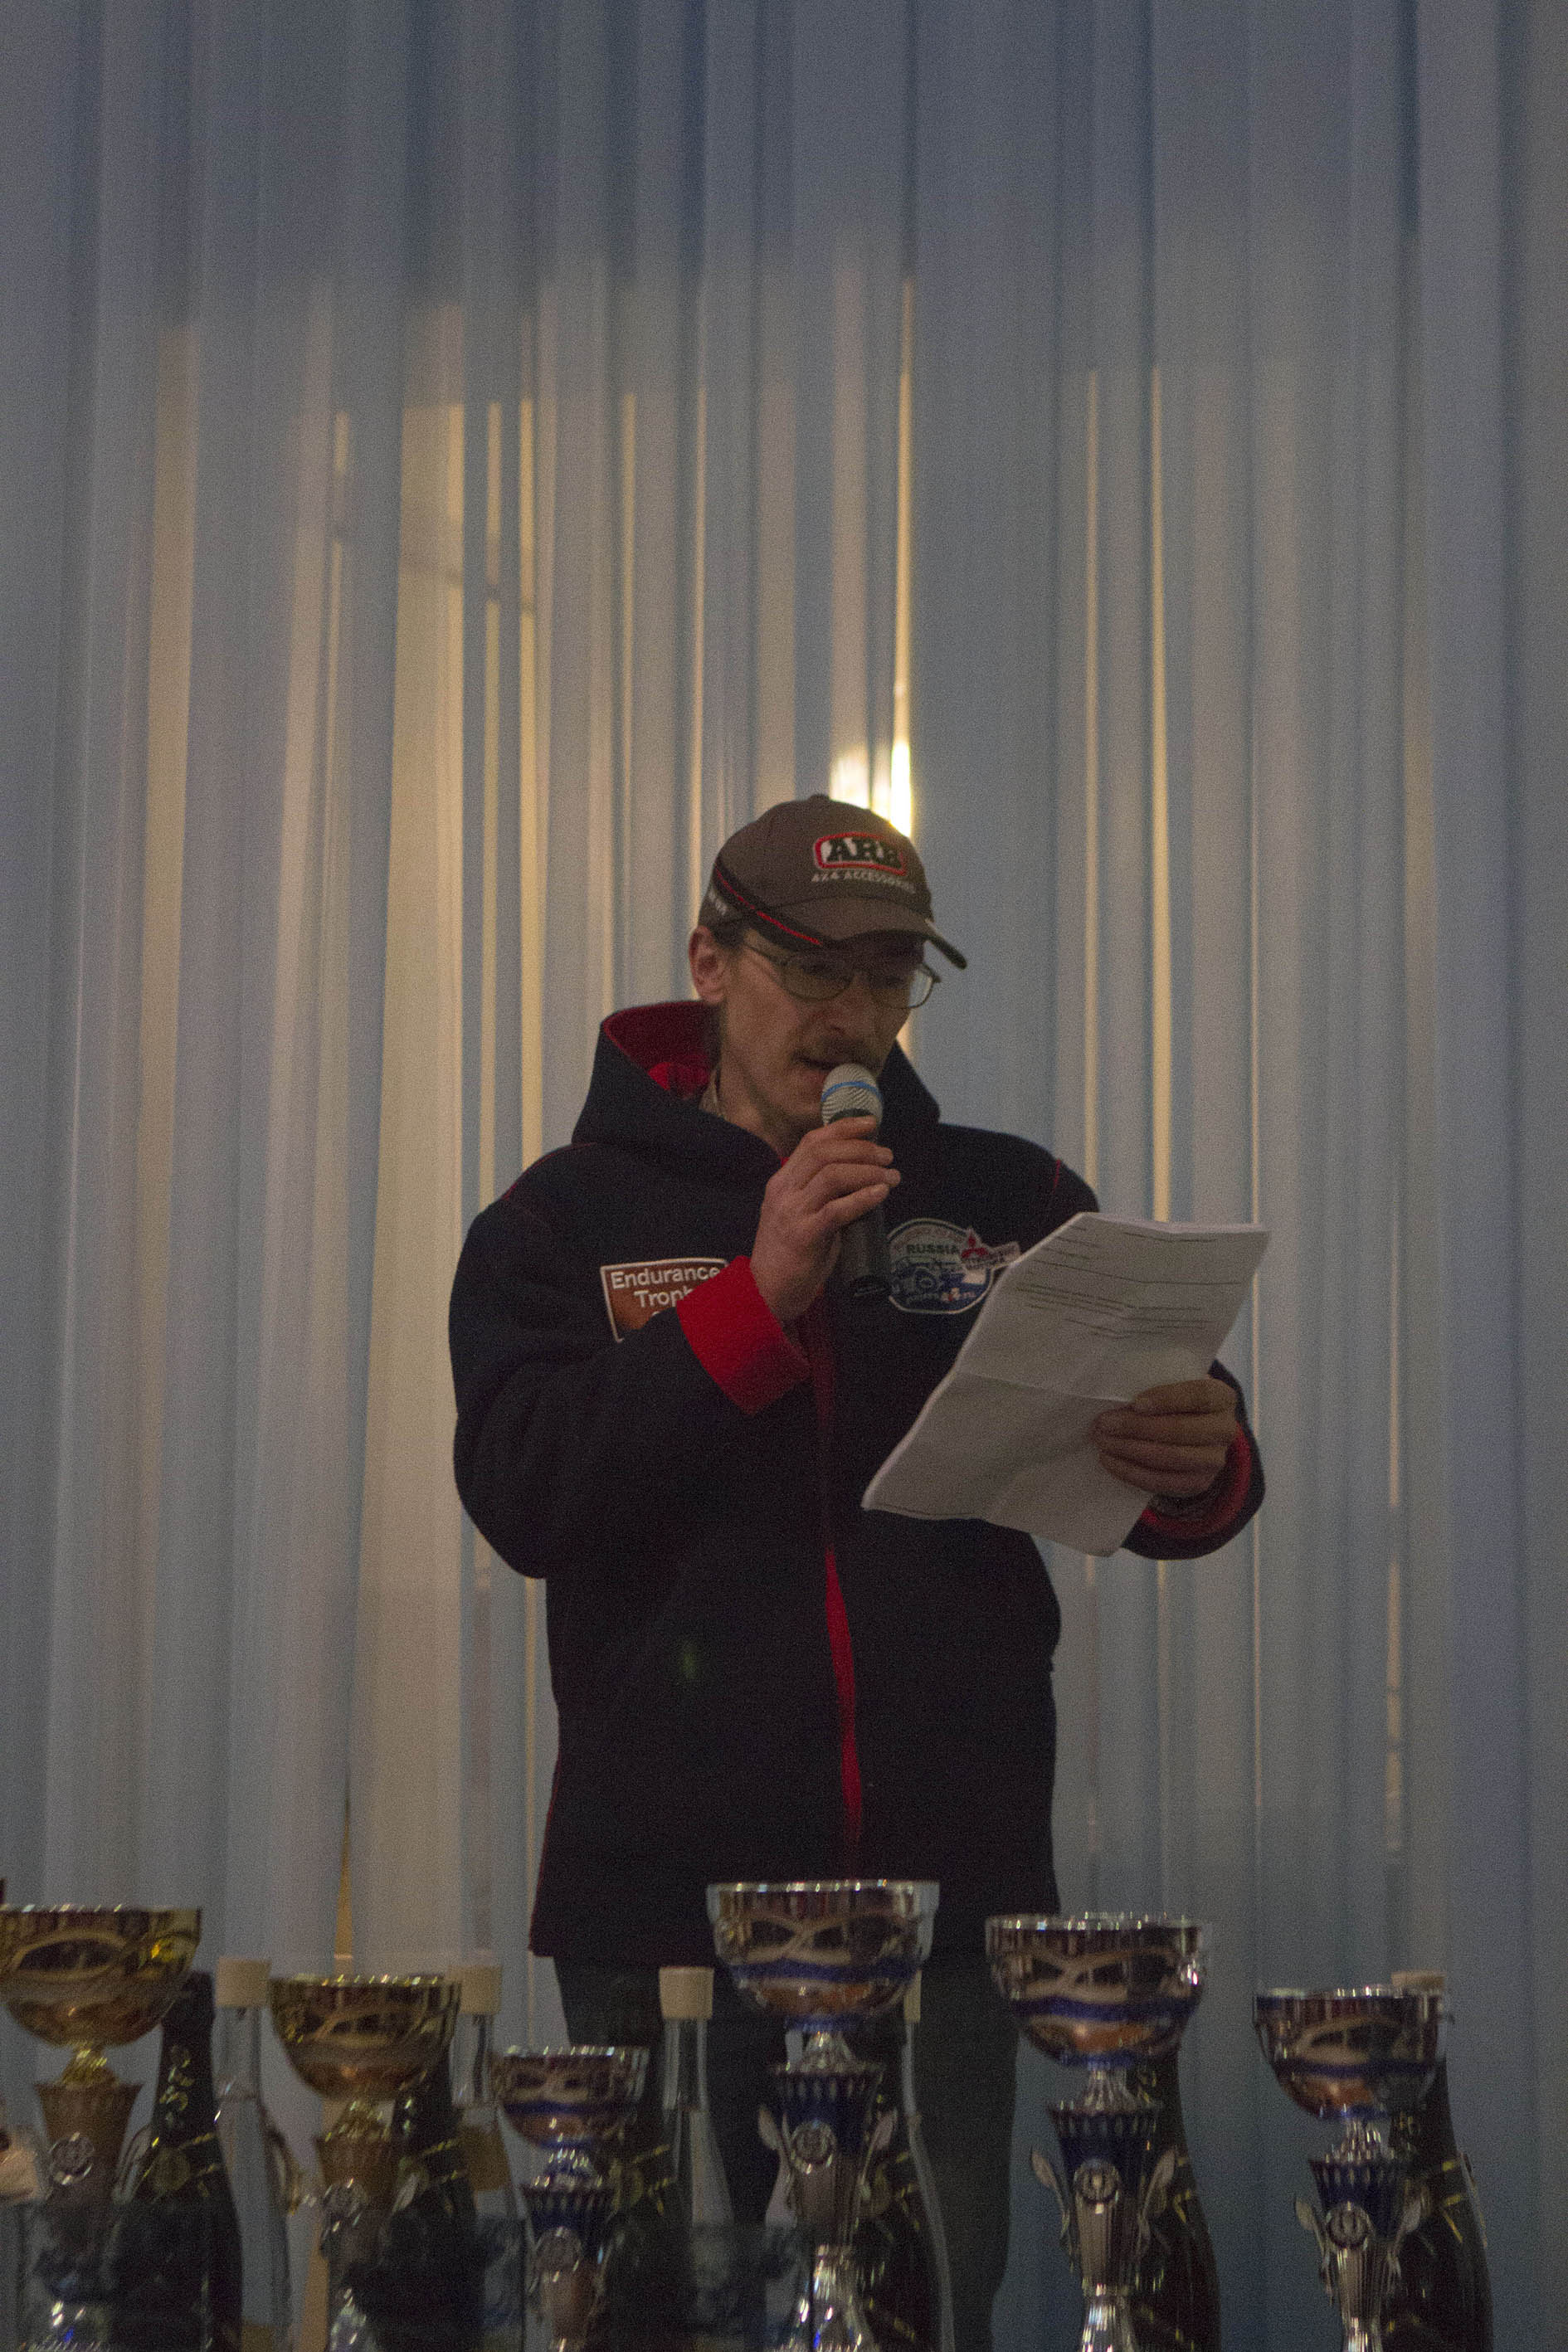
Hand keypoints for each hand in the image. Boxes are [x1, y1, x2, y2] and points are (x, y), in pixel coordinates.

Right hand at [749, 1117, 899, 1323]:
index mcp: (782, 1182)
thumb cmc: (790, 1254)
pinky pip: (836, 1209)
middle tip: (887, 1156)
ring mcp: (792, 1212)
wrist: (766, 1291)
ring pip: (833, 1175)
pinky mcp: (804, 1236)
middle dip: (861, 1148)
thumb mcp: (800, 1213)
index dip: (843, 1128)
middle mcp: (784, 1191)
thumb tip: (862, 1177)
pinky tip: (880, 1193)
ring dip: (868, 1171)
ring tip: (891, 1176)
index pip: (812, 1142)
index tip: (871, 1124)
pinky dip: (863, 1197)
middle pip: (825, 1153)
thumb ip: (821, 1195)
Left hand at [1091, 1377, 1237, 1501]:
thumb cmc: (1179, 1401)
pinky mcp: (1199, 1483)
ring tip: (1102, 1442)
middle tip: (1104, 1424)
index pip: (1199, 1396)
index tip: (1135, 1403)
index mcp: (1222, 1397)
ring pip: (1170, 1458)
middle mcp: (1226, 1430)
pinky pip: (1162, 1482)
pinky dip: (1132, 1472)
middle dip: (1136, 1428)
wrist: (1198, 1432)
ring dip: (1129, 1450)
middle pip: (1180, 1431)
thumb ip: (1156, 1384)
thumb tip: (1116, 1396)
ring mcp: (1214, 1460)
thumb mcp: (1176, 1383)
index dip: (1167, 1399)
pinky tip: (1109, 1461)